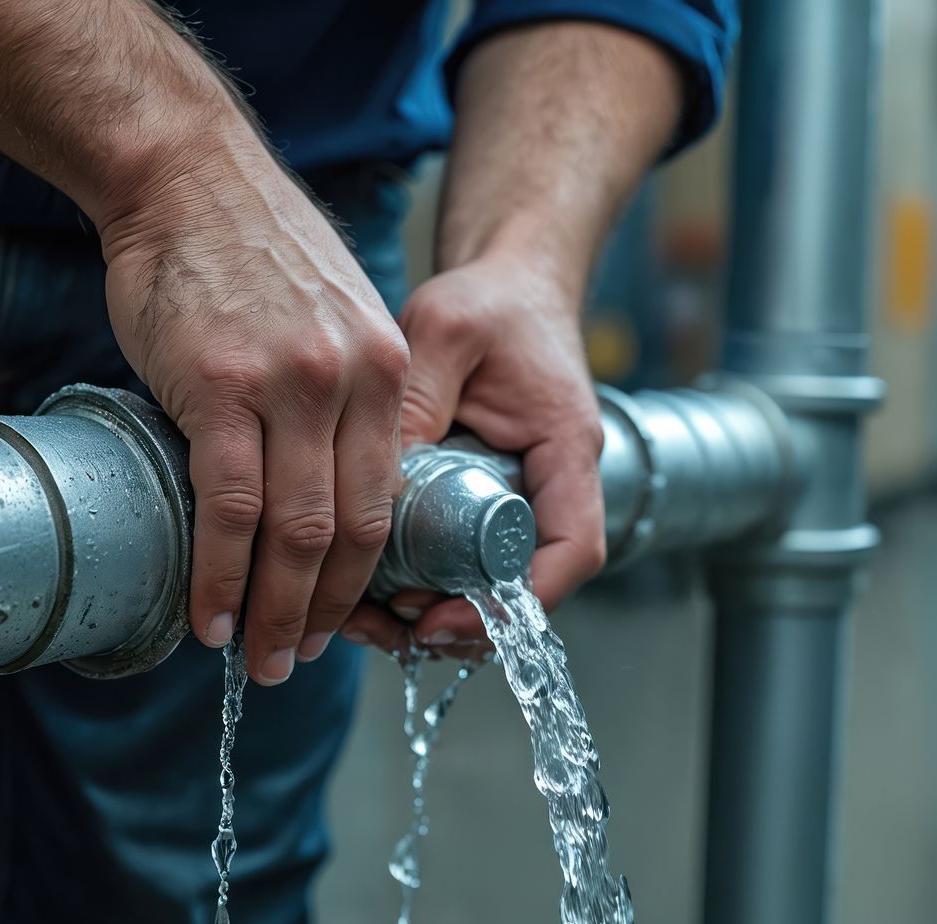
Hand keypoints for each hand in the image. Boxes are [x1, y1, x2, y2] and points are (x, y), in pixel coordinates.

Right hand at [98, 139, 408, 685]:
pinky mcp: (221, 386)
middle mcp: (350, 382)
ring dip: (274, 610)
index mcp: (386, 370)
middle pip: (353, 532)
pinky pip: (229, 506)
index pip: (389, 501)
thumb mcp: (332, 315)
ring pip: (295, 532)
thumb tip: (318, 479)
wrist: (184, 172)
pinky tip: (208, 613)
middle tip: (294, 660)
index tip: (340, 620)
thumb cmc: (248, 246)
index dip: (367, 579)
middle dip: (325, 613)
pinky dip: (221, 573)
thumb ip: (340, 396)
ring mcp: (288, 386)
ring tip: (254, 658)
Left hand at [343, 253, 605, 655]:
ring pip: (488, 585)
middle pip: (524, 586)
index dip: (519, 601)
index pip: (572, 550)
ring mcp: (520, 500)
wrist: (504, 283)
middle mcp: (553, 488)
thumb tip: (375, 479)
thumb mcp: (446, 331)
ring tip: (364, 619)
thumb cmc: (490, 299)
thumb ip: (416, 397)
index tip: (448, 617)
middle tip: (390, 626)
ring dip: (430, 614)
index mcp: (566, 451)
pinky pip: (460, 562)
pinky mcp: (484, 503)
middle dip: (460, 621)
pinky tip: (363, 591)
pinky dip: (418, 586)